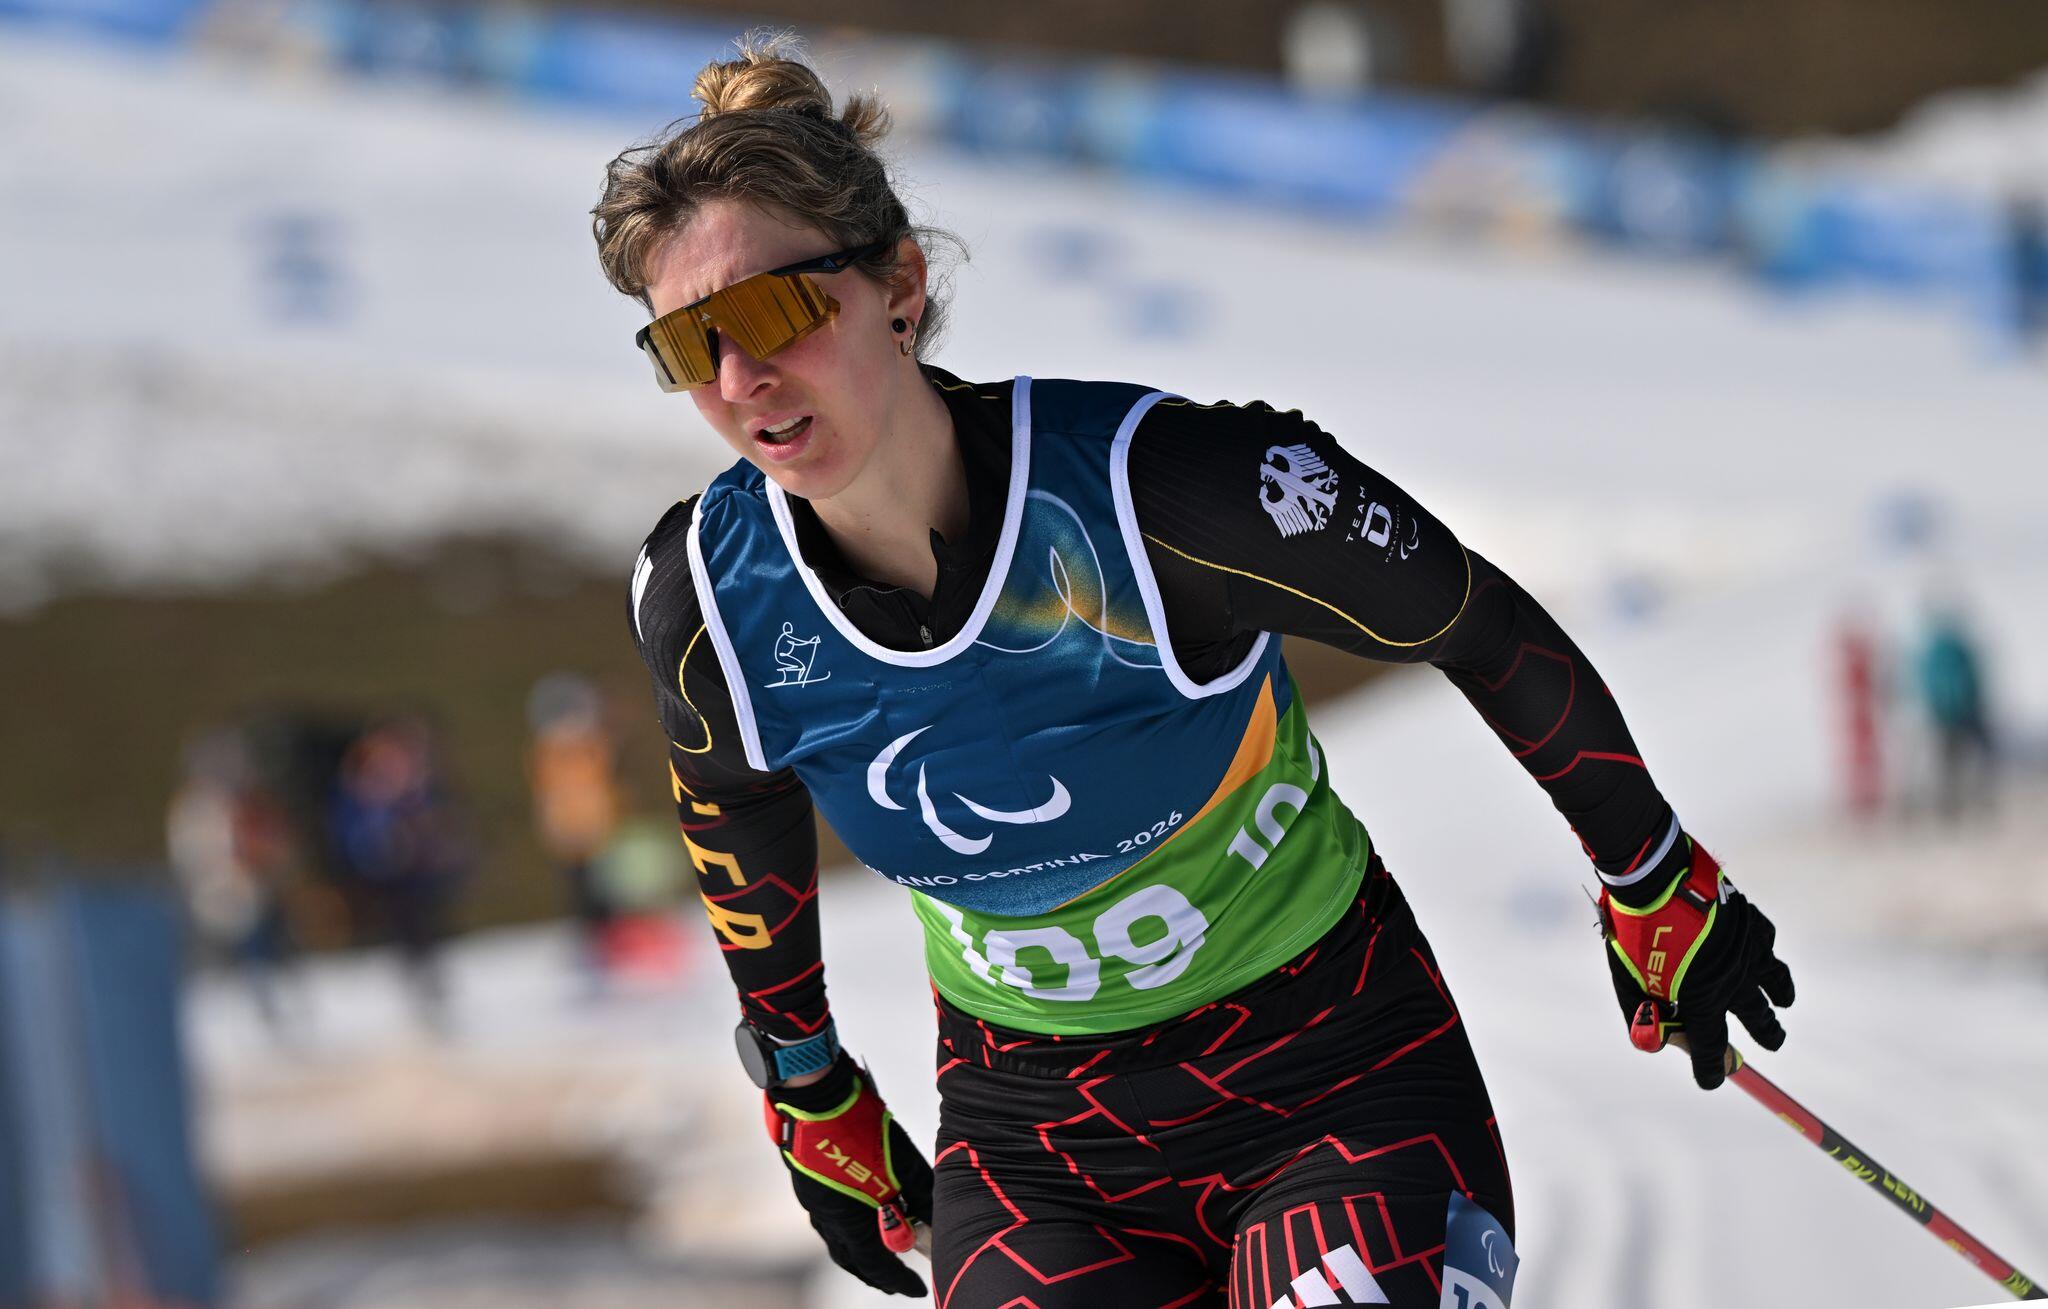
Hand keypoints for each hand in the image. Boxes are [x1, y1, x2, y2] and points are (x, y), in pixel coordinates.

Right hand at [763, 1054, 933, 1294]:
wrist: (814, 1089)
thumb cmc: (858, 1122)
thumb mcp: (901, 1159)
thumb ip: (919, 1192)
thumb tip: (935, 1216)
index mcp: (845, 1217)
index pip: (874, 1262)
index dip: (897, 1278)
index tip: (916, 1288)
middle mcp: (824, 1213)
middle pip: (850, 1257)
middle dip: (875, 1271)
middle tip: (896, 1278)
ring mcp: (812, 1195)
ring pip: (837, 1237)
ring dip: (861, 1249)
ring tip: (882, 1248)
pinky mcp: (808, 1177)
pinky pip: (829, 1216)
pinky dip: (848, 1225)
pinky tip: (861, 1213)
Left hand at [1599, 834, 1795, 1089]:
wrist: (1657, 880)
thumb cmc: (1635, 933)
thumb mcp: (1627, 980)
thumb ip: (1641, 1015)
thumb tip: (1654, 1045)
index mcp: (1701, 1002)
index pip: (1712, 1050)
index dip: (1711, 1070)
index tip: (1711, 1080)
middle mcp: (1732, 984)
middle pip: (1757, 1020)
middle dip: (1765, 1034)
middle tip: (1772, 1043)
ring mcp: (1747, 955)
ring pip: (1773, 987)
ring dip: (1778, 1002)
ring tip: (1781, 1007)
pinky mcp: (1753, 927)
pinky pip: (1768, 951)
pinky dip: (1771, 963)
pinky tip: (1769, 964)